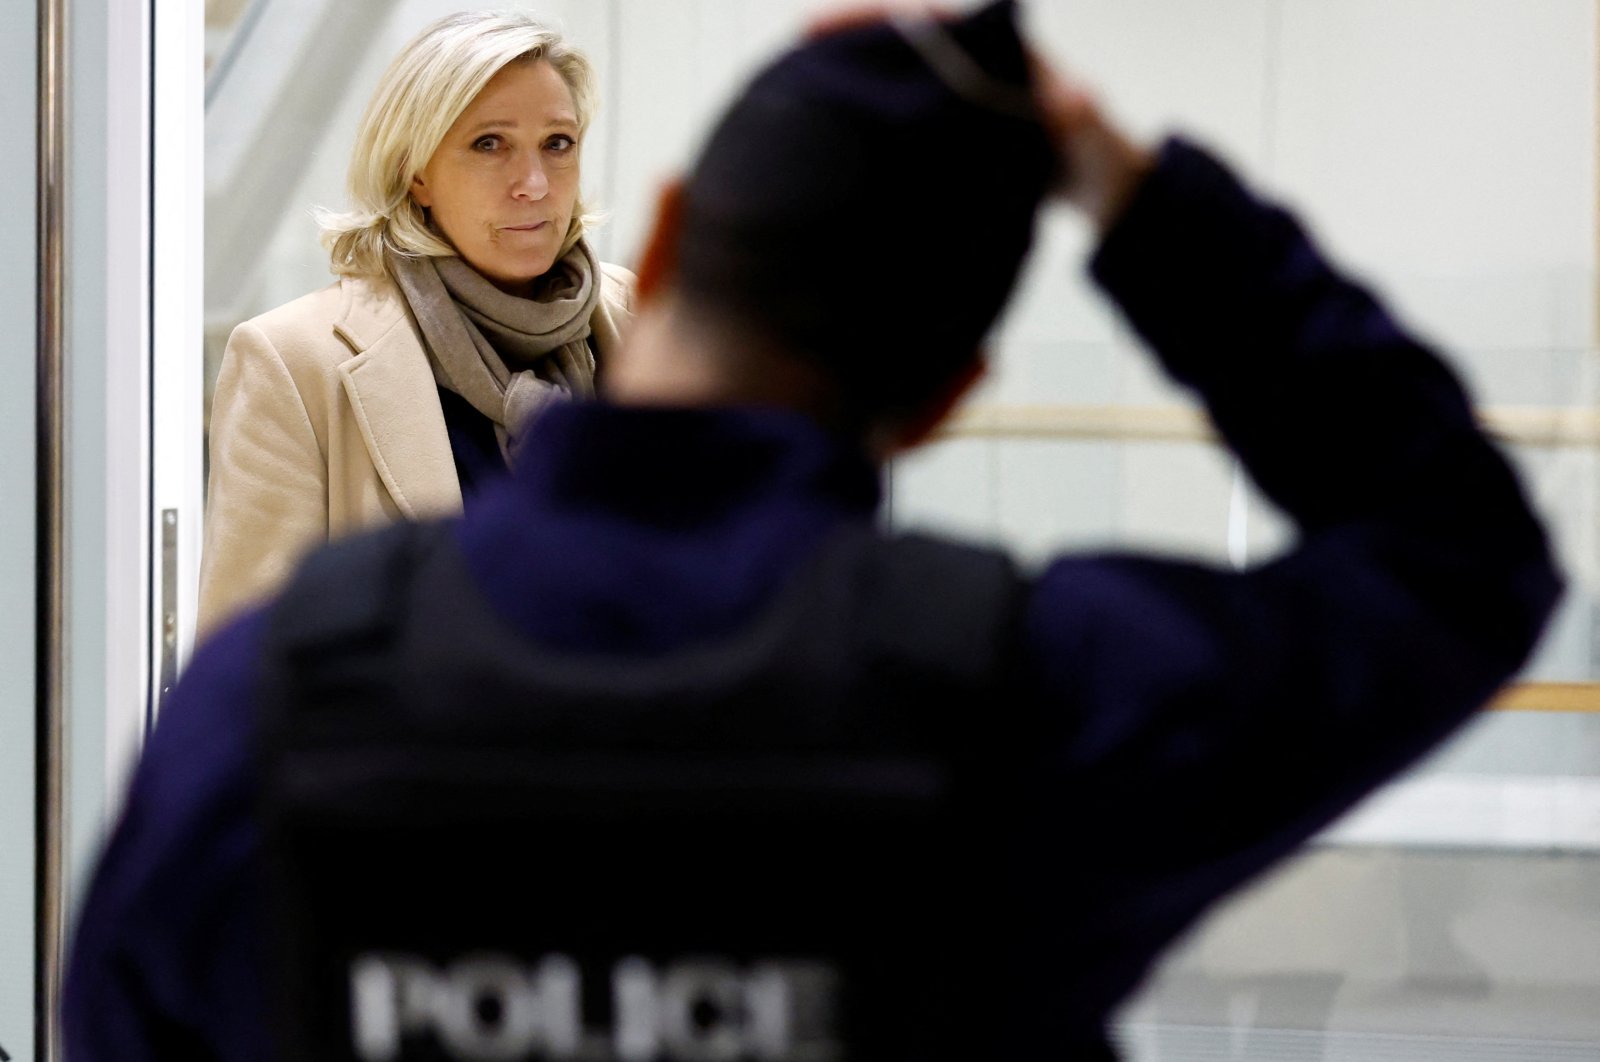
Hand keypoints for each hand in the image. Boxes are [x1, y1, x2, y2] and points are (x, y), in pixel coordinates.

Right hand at [805, 4, 1154, 231]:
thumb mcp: (1094, 137)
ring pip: (895, 84)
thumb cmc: (1104, 157)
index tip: (820, 28)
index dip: (873, 20)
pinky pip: (903, 124)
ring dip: (851, 87)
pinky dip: (870, 129)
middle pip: (896, 45)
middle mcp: (971, 66)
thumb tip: (1074, 95)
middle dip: (845, 48)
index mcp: (998, 49)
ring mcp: (959, 102)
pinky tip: (833, 147)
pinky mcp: (952, 138)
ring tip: (794, 103)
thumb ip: (1082, 115)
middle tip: (787, 62)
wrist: (1108, 194)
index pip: (925, 20)